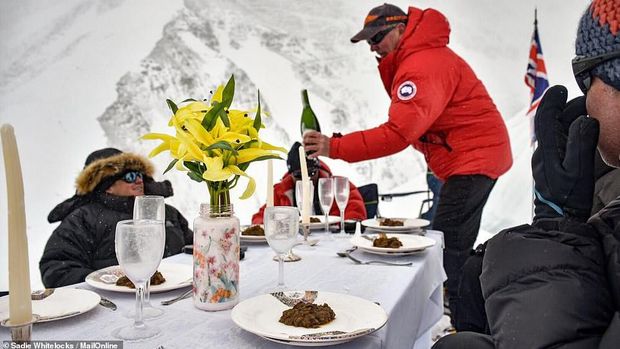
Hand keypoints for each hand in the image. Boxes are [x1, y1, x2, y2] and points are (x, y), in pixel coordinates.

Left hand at [302, 131, 330, 157]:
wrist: (337, 147)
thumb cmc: (331, 143)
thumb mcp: (325, 137)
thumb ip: (319, 136)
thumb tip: (313, 136)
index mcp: (321, 136)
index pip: (311, 133)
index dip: (306, 135)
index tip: (303, 136)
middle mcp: (320, 140)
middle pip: (309, 140)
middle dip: (304, 141)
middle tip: (302, 143)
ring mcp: (321, 146)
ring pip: (310, 147)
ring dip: (306, 148)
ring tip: (304, 149)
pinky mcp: (322, 152)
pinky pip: (314, 154)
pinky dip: (311, 156)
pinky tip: (309, 156)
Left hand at [532, 85, 598, 220]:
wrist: (557, 219)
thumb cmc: (567, 198)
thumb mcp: (578, 170)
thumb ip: (581, 143)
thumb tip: (586, 119)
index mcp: (546, 148)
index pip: (545, 116)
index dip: (553, 99)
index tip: (562, 89)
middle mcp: (543, 150)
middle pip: (553, 120)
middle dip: (569, 108)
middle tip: (590, 102)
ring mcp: (546, 157)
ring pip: (557, 130)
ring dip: (571, 119)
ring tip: (591, 115)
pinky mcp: (551, 165)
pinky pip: (560, 141)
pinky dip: (571, 132)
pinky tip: (584, 133)